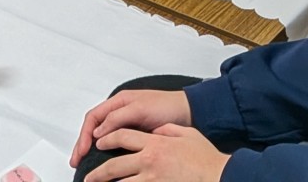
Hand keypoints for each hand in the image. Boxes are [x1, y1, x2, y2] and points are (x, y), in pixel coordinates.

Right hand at [73, 89, 193, 166]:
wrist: (189, 112)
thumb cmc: (168, 107)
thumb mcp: (141, 109)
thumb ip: (119, 118)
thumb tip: (98, 133)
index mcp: (119, 101)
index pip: (93, 118)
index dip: (84, 135)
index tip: (81, 151)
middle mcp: (119, 111)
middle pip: (94, 127)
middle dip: (82, 143)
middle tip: (76, 161)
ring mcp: (126, 122)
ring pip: (101, 135)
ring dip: (91, 148)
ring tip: (84, 162)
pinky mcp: (134, 133)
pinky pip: (114, 141)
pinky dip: (105, 150)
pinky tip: (103, 160)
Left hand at [83, 125, 226, 181]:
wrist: (219, 176)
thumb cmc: (206, 159)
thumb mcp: (186, 135)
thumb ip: (167, 131)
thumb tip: (156, 131)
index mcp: (155, 143)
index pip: (123, 136)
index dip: (108, 138)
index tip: (100, 142)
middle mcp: (149, 161)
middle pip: (114, 165)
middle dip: (98, 172)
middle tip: (88, 177)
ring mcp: (151, 179)